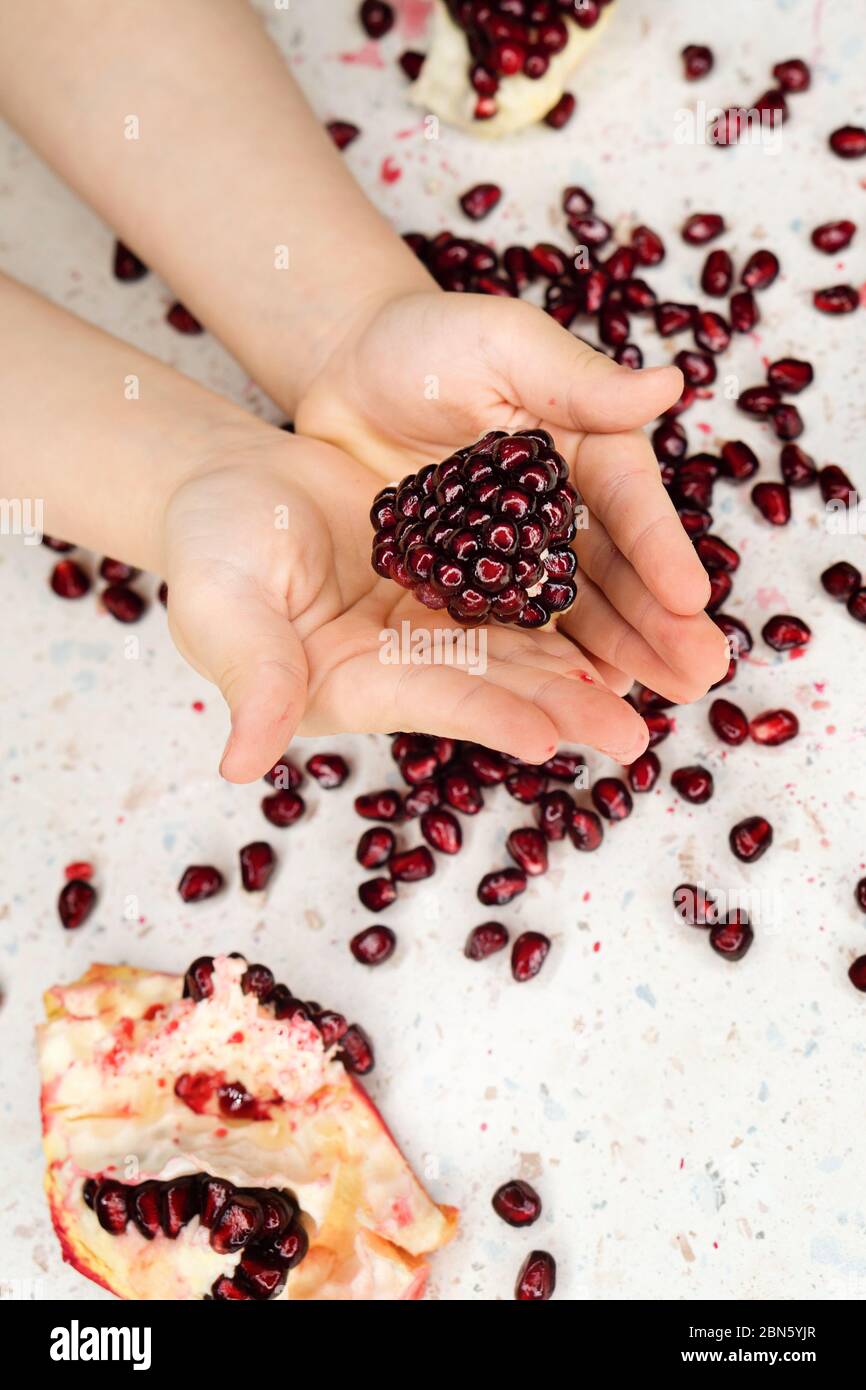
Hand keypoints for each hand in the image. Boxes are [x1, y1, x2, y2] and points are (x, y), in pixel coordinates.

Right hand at [161, 431, 663, 782]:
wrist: (234, 488)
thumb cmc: (211, 544)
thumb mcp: (220, 601)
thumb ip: (249, 673)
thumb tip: (238, 765)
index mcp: (349, 681)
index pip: (427, 700)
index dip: (485, 714)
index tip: (545, 736)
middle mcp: (403, 666)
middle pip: (494, 687)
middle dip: (563, 708)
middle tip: (633, 735)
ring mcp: (432, 627)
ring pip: (521, 648)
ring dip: (586, 667)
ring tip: (654, 687)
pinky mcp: (453, 583)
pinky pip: (520, 599)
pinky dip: (570, 610)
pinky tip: (625, 621)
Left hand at [295, 291, 729, 705]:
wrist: (346, 370)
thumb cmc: (428, 341)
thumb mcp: (502, 343)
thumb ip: (576, 378)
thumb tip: (667, 385)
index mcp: (587, 443)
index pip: (630, 502)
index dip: (661, 551)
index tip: (692, 599)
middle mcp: (564, 504)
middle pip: (617, 569)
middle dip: (659, 623)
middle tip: (700, 673)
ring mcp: (517, 548)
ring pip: (574, 608)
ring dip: (616, 655)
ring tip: (658, 701)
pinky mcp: (469, 579)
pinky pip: (508, 625)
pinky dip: (541, 662)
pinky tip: (576, 699)